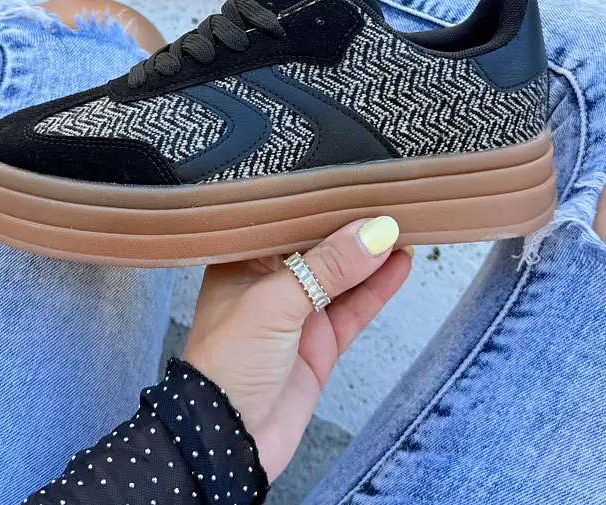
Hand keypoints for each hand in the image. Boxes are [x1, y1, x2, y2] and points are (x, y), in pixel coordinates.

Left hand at [183, 216, 411, 481]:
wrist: (227, 442)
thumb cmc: (225, 364)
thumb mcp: (276, 301)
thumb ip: (328, 266)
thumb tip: (374, 232)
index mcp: (244, 262)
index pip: (289, 223)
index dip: (323, 205)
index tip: (358, 186)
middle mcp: (270, 283)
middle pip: (319, 248)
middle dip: (353, 229)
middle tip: (391, 202)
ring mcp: (298, 315)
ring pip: (343, 277)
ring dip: (372, 257)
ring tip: (405, 227)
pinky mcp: (320, 345)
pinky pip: (355, 309)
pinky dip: (378, 289)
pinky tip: (400, 265)